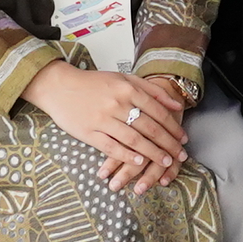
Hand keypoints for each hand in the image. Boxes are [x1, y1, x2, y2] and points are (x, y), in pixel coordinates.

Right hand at [23, 61, 192, 191]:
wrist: (60, 87)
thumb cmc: (93, 83)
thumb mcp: (124, 79)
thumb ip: (151, 90)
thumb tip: (175, 105)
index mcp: (127, 89)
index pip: (157, 111)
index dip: (173, 127)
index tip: (183, 139)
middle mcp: (117, 104)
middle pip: (149, 128)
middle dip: (168, 144)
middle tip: (179, 155)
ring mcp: (103, 119)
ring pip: (134, 140)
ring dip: (153, 153)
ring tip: (165, 162)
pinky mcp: (89, 132)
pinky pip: (112, 147)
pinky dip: (128, 156)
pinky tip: (140, 163)